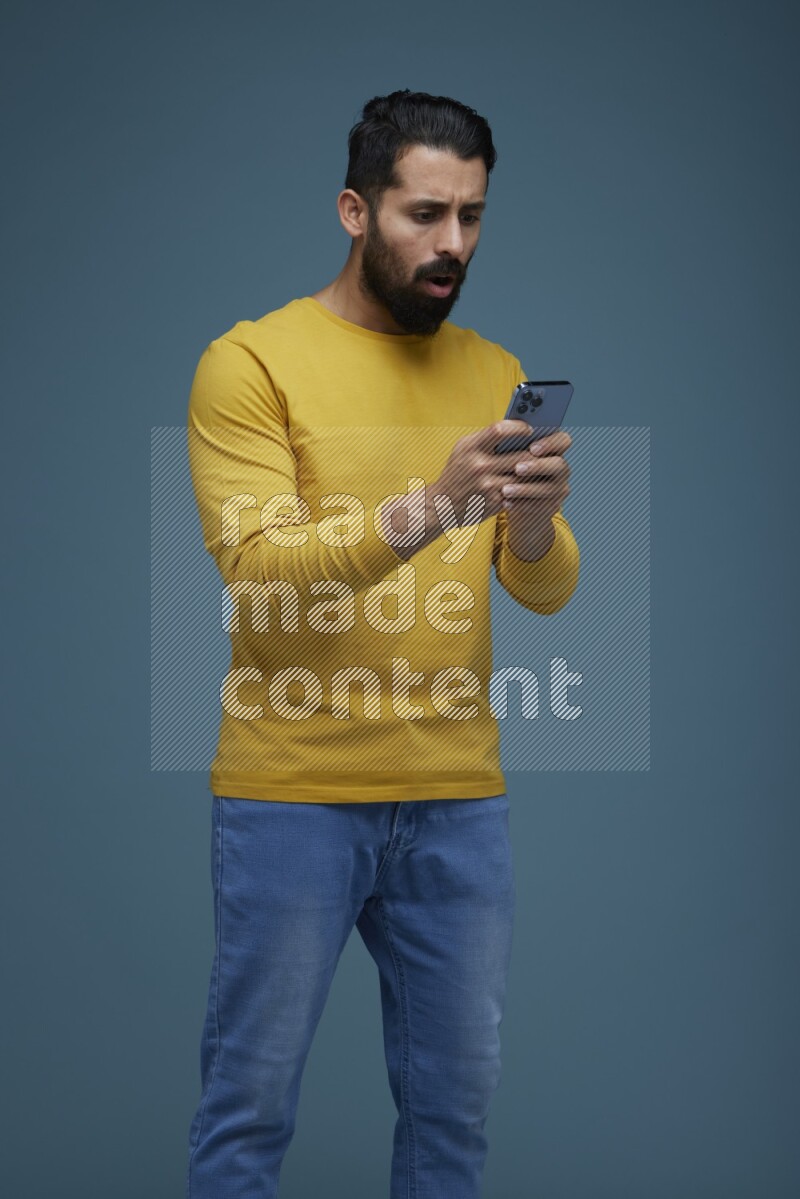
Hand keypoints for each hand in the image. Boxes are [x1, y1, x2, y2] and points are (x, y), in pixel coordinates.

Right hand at [430, 419, 550, 522]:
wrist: (442, 505)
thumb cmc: (456, 472)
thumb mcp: (463, 449)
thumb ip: (486, 438)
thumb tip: (517, 428)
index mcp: (471, 448)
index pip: (500, 430)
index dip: (519, 427)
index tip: (529, 429)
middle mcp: (480, 466)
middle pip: (521, 456)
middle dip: (537, 453)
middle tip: (547, 449)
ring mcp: (489, 486)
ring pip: (525, 476)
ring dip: (537, 471)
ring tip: (546, 464)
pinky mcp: (495, 503)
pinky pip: (520, 492)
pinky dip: (529, 487)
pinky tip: (535, 482)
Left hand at [501, 429, 571, 559]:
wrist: (516, 500)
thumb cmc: (510, 468)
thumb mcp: (511, 455)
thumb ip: (512, 446)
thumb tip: (502, 438)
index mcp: (555, 449)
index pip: (563, 440)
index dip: (550, 443)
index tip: (532, 448)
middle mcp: (561, 467)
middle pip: (559, 465)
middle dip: (538, 466)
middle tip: (517, 468)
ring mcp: (560, 488)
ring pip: (549, 489)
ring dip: (526, 489)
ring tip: (505, 490)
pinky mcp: (552, 506)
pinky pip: (540, 507)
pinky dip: (521, 504)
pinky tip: (505, 502)